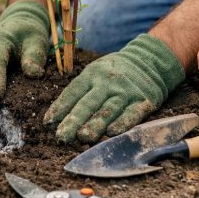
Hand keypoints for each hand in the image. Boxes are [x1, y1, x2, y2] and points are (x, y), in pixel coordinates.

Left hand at [43, 34, 184, 142]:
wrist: (149, 59)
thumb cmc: (113, 72)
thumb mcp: (93, 73)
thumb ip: (78, 93)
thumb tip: (55, 118)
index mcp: (91, 75)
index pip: (72, 92)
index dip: (60, 108)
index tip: (48, 123)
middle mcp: (107, 82)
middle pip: (88, 104)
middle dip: (74, 121)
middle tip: (62, 137)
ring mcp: (126, 92)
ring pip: (108, 110)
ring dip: (96, 124)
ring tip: (83, 138)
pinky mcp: (144, 101)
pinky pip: (133, 113)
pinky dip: (123, 123)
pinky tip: (112, 133)